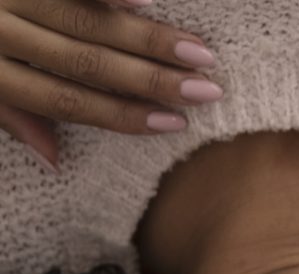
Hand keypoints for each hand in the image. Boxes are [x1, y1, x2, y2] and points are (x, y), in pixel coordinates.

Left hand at [1, 0, 220, 169]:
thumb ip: (7, 113)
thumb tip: (56, 159)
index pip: (61, 98)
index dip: (118, 114)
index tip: (172, 123)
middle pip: (82, 59)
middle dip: (149, 76)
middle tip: (206, 89)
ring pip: (82, 15)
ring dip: (145, 35)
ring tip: (196, 50)